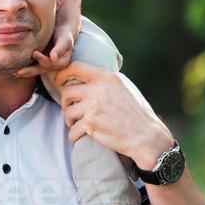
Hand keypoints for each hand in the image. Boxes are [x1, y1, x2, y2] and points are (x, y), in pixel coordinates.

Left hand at [11, 24, 74, 77]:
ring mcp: (47, 65)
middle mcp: (54, 66)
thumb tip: (54, 58)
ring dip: (26, 72)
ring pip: (36, 70)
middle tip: (18, 72)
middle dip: (30, 71)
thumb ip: (59, 48)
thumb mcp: (64, 40)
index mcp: (62, 63)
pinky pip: (33, 66)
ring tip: (14, 73)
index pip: (50, 63)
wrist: (62, 31)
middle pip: (41, 70)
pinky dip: (25, 68)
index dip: (42, 59)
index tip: (34, 52)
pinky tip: (15, 70)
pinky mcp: (41, 62)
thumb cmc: (64, 34)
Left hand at [52, 61, 173, 167]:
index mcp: (107, 77)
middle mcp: (99, 89)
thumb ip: (105, 81)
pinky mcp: (91, 124)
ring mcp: (94, 106)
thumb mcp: (123, 87)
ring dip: (70, 121)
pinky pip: (72, 131)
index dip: (62, 74)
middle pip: (67, 92)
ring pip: (67, 113)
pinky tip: (84, 137)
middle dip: (66, 104)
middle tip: (72, 112)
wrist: (147, 136)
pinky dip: (76, 136)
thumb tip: (84, 76)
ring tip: (79, 125)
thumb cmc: (136, 112)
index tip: (58, 82)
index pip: (75, 67)